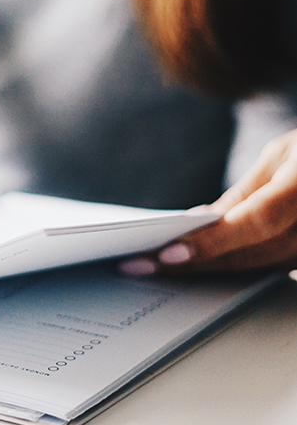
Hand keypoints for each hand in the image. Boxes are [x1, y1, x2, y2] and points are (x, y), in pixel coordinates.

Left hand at [120, 128, 296, 275]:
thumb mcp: (284, 154)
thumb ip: (246, 192)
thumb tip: (202, 222)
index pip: (257, 221)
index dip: (212, 242)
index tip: (168, 255)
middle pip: (253, 254)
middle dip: (196, 262)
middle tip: (143, 266)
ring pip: (263, 268)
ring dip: (211, 270)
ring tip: (160, 268)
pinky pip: (277, 269)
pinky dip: (238, 268)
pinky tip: (202, 267)